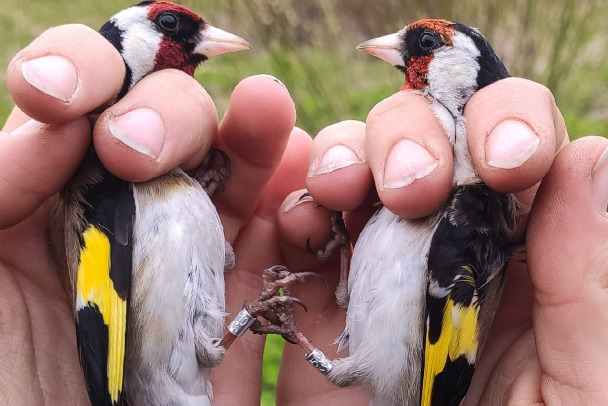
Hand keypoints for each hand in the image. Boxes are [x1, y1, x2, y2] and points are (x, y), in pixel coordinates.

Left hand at [0, 24, 297, 404]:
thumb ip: (2, 182)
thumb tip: (62, 117)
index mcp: (56, 199)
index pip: (84, 107)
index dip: (85, 76)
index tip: (66, 98)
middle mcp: (129, 214)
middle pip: (164, 127)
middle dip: (165, 112)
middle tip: (137, 151)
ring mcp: (189, 253)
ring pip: (233, 169)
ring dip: (253, 130)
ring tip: (266, 106)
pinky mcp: (239, 300)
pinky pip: (279, 237)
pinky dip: (297, 197)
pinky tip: (302, 169)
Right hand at [273, 79, 606, 404]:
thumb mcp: (586, 388)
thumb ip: (591, 280)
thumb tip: (591, 157)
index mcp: (530, 253)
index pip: (520, 145)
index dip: (509, 124)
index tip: (505, 161)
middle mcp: (452, 242)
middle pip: (432, 137)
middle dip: (416, 136)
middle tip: (412, 186)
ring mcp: (380, 261)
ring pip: (359, 161)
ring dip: (348, 152)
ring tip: (343, 186)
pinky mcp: (322, 295)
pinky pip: (299, 224)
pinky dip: (294, 204)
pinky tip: (303, 217)